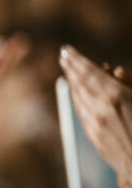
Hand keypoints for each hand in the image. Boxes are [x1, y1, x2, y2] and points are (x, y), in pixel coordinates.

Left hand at [60, 45, 131, 183]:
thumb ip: (130, 84)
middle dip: (71, 68)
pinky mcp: (94, 137)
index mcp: (115, 96)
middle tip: (63, 56)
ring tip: (69, 71)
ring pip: (78, 98)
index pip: (89, 72)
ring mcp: (94, 124)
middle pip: (79, 84)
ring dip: (73, 83)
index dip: (76, 60)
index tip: (66, 50)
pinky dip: (78, 99)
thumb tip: (114, 70)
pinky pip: (82, 112)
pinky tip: (77, 94)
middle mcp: (99, 109)